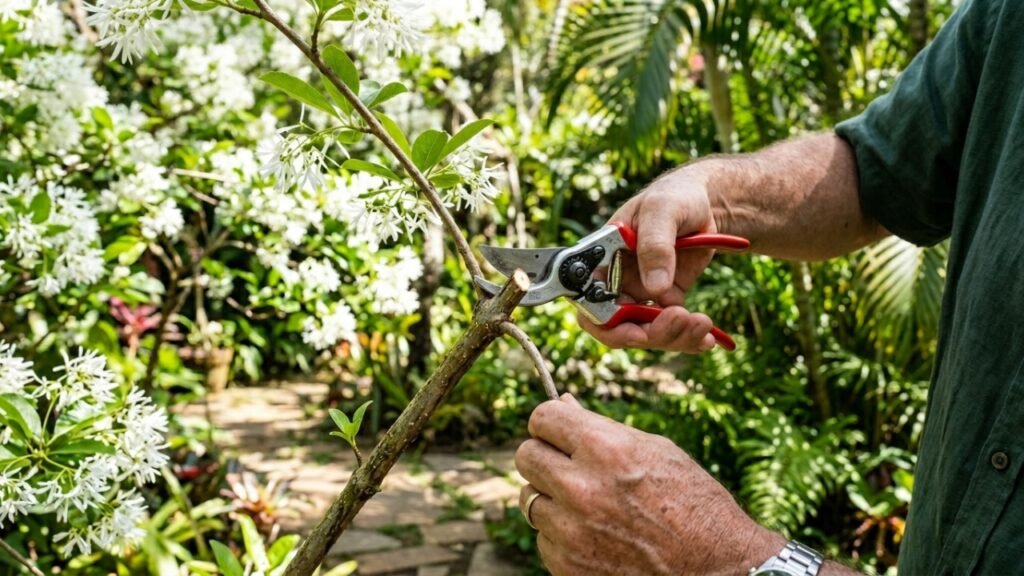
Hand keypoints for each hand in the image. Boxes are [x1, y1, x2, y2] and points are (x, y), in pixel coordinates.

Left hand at [516, 395, 782, 575]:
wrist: (717, 569)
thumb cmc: (693, 503)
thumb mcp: (655, 451)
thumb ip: (601, 429)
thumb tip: (563, 403)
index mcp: (605, 448)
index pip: (542, 418)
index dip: (551, 423)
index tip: (559, 432)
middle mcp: (581, 488)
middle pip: (525, 456)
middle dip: (545, 457)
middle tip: (568, 466)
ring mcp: (571, 531)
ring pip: (530, 499)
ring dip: (552, 499)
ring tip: (591, 505)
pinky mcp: (567, 566)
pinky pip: (544, 539)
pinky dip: (562, 536)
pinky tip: (597, 536)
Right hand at [579, 169, 719, 351]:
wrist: (703, 203)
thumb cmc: (674, 197)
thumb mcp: (663, 210)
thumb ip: (655, 245)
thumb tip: (655, 289)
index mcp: (602, 259)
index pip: (589, 303)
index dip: (607, 325)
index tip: (637, 333)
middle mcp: (615, 281)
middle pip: (619, 327)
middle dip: (650, 333)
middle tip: (682, 321)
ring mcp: (640, 293)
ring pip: (647, 333)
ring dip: (674, 337)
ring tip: (703, 324)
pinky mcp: (665, 299)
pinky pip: (670, 329)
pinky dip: (688, 338)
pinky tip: (707, 337)